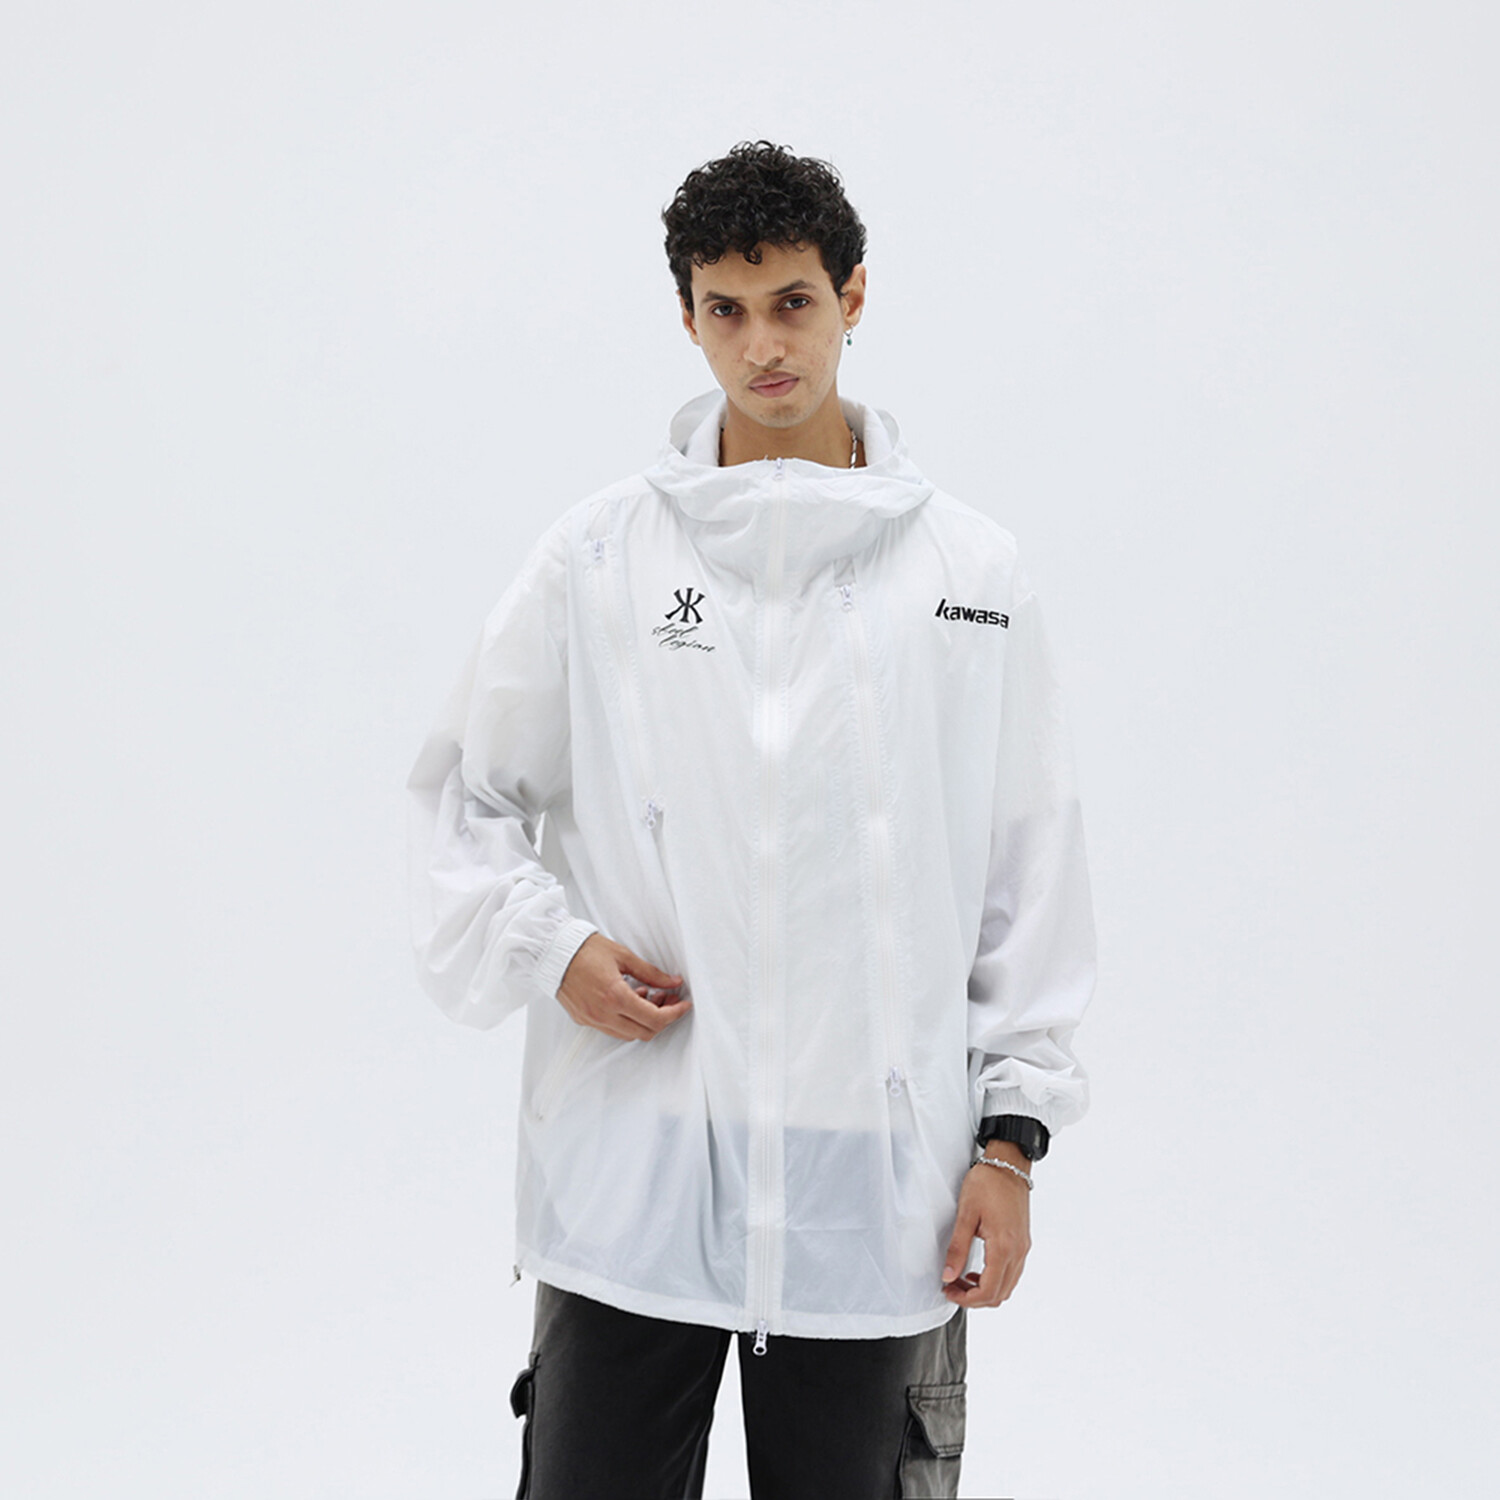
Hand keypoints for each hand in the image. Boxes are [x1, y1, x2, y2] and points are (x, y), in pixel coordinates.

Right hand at [555, 934, 689, 1040]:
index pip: (655, 1019)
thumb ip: (651, 974)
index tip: (684, 1005)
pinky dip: (626, 1020)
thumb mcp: (624, 956)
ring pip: (628, 1034)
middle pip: (644, 1032)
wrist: (554, 952)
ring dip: (644, 1021)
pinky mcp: (583, 1020)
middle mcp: (603, 1014)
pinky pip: (612, 1029)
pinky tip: (630, 999)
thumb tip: (673, 982)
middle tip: (669, 999)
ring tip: (648, 996)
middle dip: (662, 1018)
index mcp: (615, 996)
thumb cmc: (585, 950)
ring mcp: (592, 1020)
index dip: (675, 1014)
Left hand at [940, 1146, 1031, 1307]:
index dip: (967, 1299)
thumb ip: (957, 1248)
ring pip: (1007, 1286)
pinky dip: (995, 1279)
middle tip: (952, 1287)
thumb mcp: (966, 1214)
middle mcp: (1018, 1252)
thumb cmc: (987, 1183)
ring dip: (985, 1290)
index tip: (949, 1291)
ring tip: (961, 1279)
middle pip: (999, 1294)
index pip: (988, 1291)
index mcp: (1004, 1246)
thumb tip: (948, 1275)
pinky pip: (1012, 1273)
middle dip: (974, 1298)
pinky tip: (978, 1270)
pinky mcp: (1023, 1243)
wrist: (1008, 1165)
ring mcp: (1023, 1248)